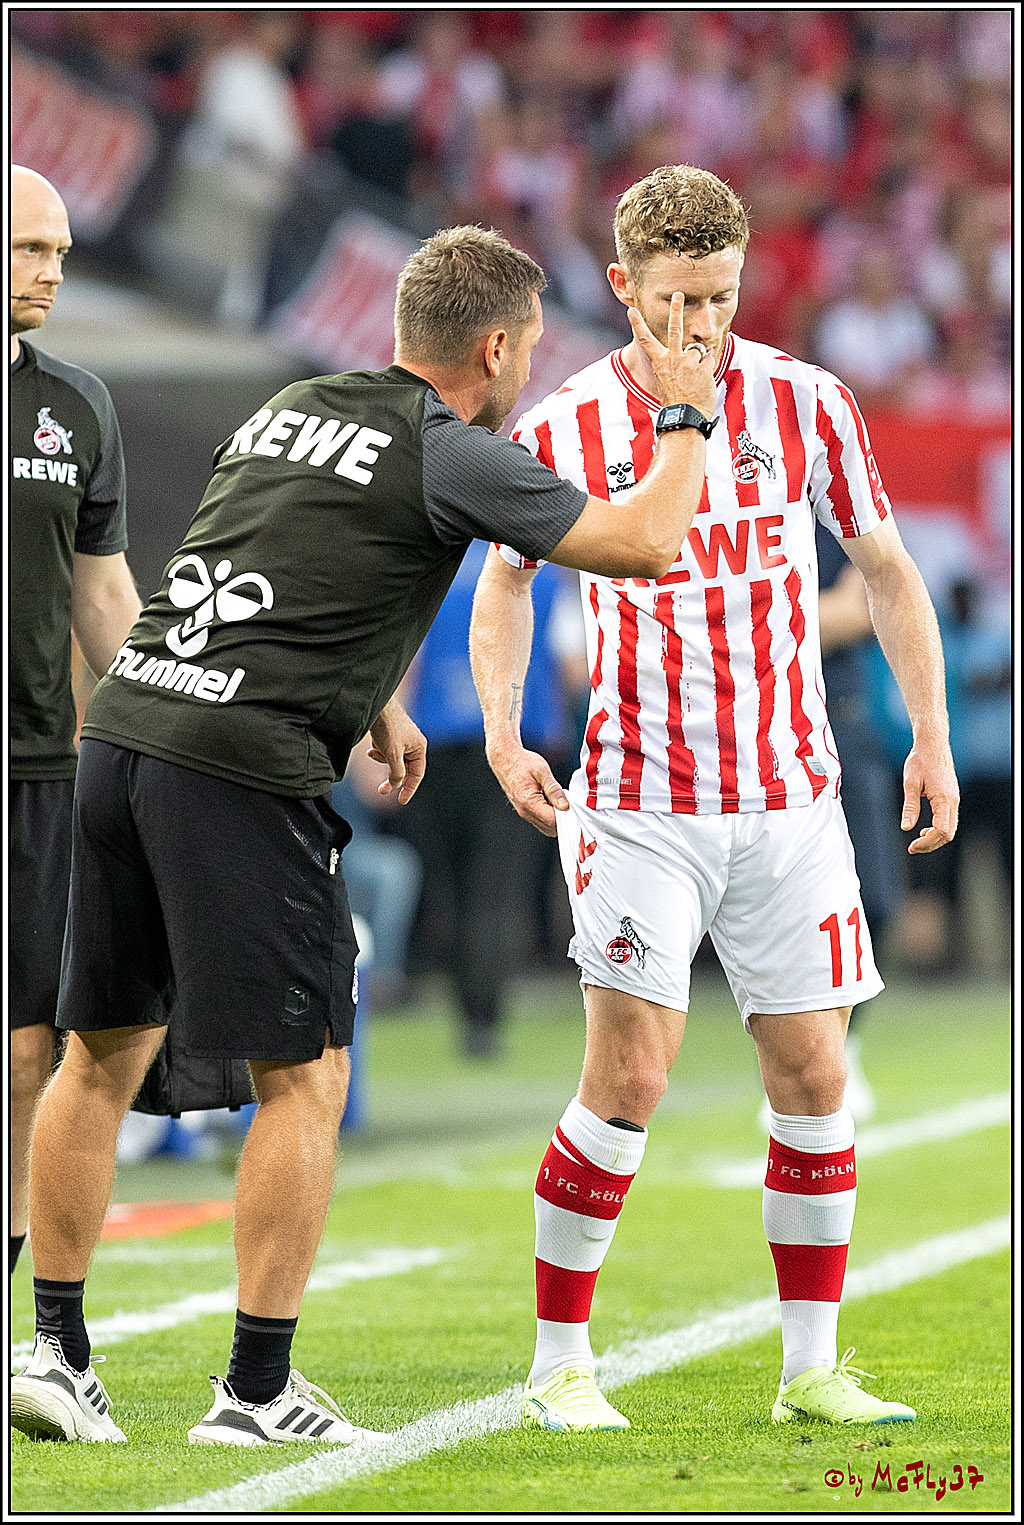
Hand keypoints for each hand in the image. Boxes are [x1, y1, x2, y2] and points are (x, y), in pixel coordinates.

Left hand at [368, 703, 426, 804]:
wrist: (376, 705)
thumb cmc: (387, 726)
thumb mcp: (392, 754)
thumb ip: (397, 772)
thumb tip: (396, 784)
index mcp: (419, 748)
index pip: (417, 775)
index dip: (409, 789)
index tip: (401, 801)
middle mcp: (413, 744)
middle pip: (403, 769)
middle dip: (391, 776)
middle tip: (381, 790)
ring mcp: (402, 740)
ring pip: (392, 760)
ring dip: (382, 760)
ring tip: (374, 752)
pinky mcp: (392, 736)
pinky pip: (386, 751)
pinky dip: (379, 751)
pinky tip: (373, 744)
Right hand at [488, 741, 568, 836]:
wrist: (504, 759)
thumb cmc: (522, 762)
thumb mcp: (542, 771)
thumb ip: (554, 790)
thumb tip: (565, 806)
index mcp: (528, 802)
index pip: (553, 821)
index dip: (567, 817)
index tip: (576, 808)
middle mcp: (524, 812)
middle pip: (550, 828)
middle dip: (564, 820)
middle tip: (571, 805)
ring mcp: (523, 813)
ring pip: (546, 826)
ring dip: (557, 819)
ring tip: (562, 802)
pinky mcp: (524, 811)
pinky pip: (541, 820)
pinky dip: (550, 816)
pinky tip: (555, 803)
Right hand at [627, 292, 717, 416]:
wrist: (685, 417)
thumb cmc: (676, 402)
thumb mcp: (668, 381)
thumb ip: (675, 364)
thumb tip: (692, 350)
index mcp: (660, 363)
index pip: (646, 340)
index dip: (638, 325)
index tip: (631, 311)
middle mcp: (673, 359)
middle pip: (675, 329)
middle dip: (676, 309)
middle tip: (678, 294)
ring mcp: (688, 362)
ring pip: (698, 350)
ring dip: (700, 361)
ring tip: (695, 378)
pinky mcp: (702, 367)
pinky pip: (709, 360)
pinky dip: (708, 368)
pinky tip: (702, 381)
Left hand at [901, 736, 958, 852]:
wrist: (933, 745)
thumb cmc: (920, 761)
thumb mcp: (910, 783)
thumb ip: (909, 806)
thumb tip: (906, 827)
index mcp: (944, 799)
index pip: (941, 831)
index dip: (927, 843)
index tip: (912, 846)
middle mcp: (953, 801)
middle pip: (948, 834)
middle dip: (931, 844)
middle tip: (912, 848)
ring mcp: (954, 800)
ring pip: (950, 828)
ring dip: (935, 838)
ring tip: (917, 842)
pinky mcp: (951, 798)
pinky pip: (948, 820)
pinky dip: (938, 830)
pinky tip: (924, 830)